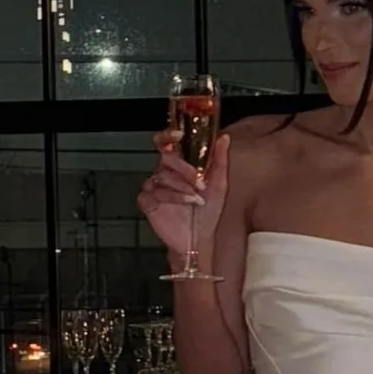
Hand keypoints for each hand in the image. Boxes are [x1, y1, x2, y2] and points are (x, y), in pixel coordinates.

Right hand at [137, 127, 230, 267]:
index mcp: (178, 165)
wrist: (200, 238)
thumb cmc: (207, 211)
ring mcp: (154, 188)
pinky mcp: (148, 203)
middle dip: (184, 168)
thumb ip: (220, 160)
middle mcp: (164, 173)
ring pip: (161, 177)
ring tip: (197, 198)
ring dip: (182, 186)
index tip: (179, 135)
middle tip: (200, 181)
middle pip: (166, 159)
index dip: (168, 136)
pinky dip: (172, 197)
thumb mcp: (219, 184)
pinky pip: (154, 194)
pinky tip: (187, 202)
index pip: (166, 144)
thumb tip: (224, 137)